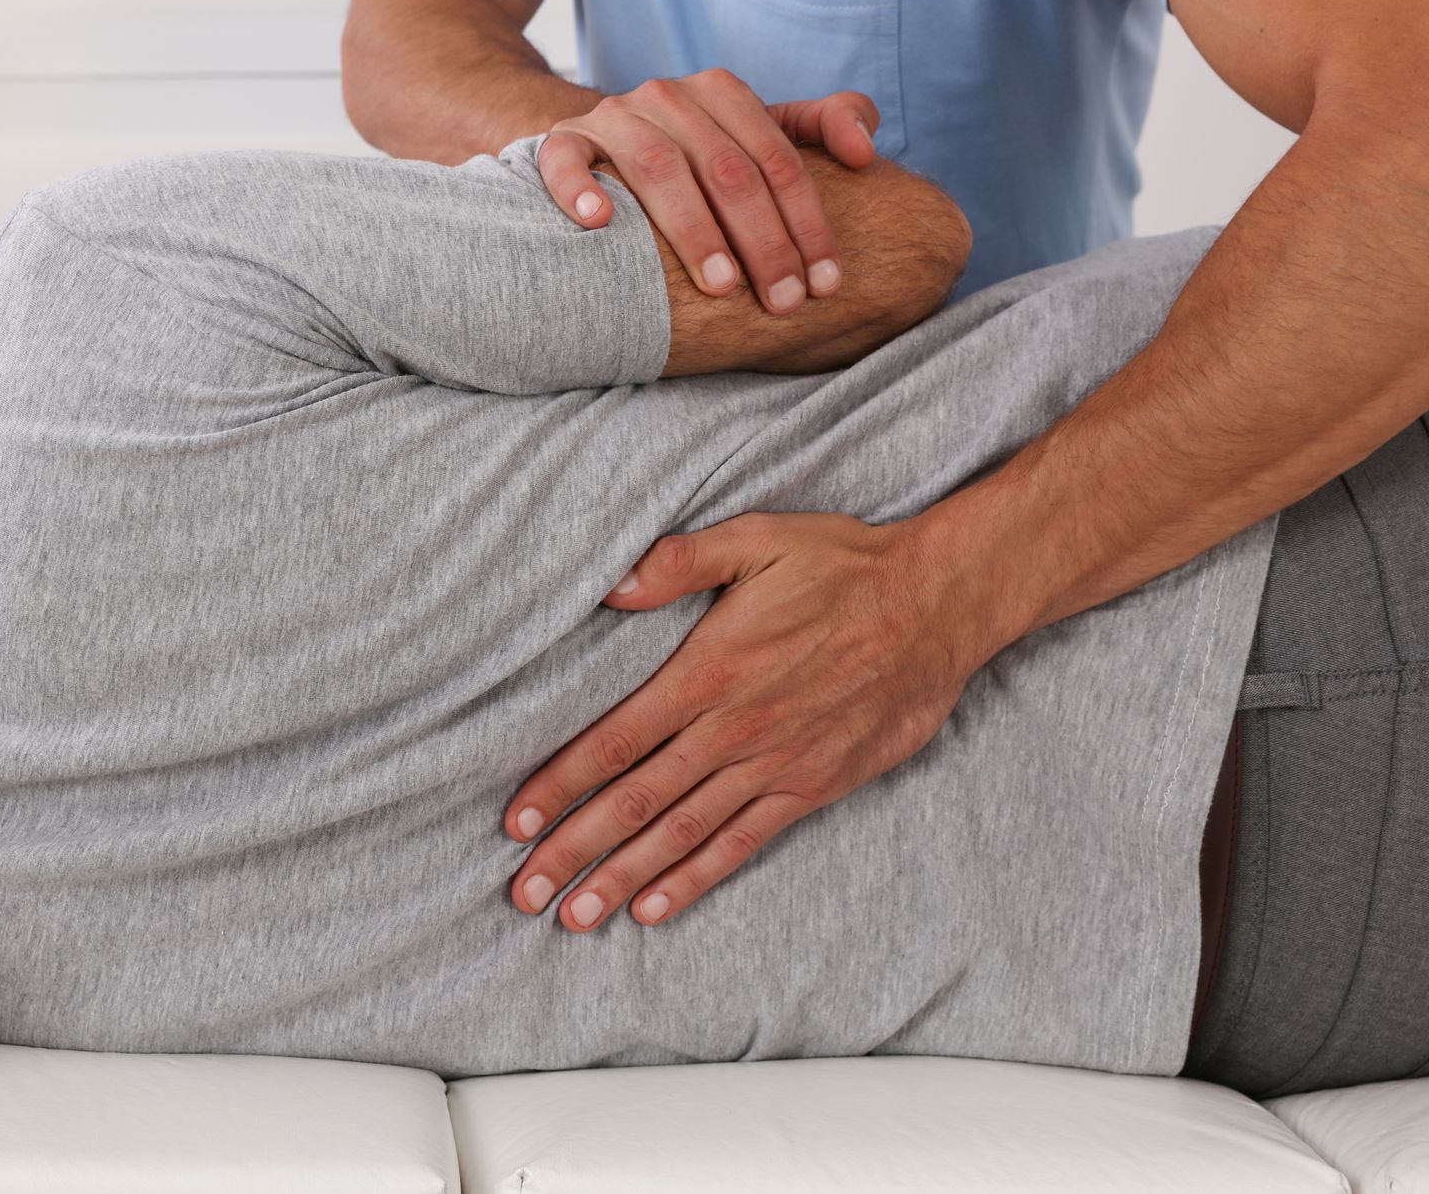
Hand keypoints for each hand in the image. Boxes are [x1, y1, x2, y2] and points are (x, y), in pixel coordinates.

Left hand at [506, 512, 1005, 931]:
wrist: (939, 604)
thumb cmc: (842, 564)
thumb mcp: (758, 536)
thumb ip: (679, 561)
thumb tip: (611, 584)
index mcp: (708, 671)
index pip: (614, 741)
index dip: (559, 785)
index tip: (514, 823)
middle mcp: (733, 730)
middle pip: (635, 801)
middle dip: (574, 850)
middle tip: (525, 892)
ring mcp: (774, 765)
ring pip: (681, 833)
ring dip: (623, 878)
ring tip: (575, 918)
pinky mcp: (812, 786)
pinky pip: (743, 843)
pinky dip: (695, 878)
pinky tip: (654, 909)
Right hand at [538, 71, 879, 313]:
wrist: (600, 143)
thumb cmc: (695, 154)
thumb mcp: (760, 133)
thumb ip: (820, 127)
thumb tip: (866, 152)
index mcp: (722, 92)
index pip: (778, 160)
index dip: (807, 223)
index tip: (825, 284)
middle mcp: (668, 96)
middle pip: (727, 168)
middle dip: (762, 241)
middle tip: (782, 302)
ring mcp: (613, 117)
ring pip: (657, 167)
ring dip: (693, 229)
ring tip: (720, 286)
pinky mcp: (563, 142)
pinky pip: (565, 161)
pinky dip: (580, 189)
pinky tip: (600, 224)